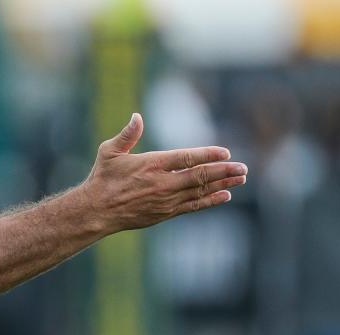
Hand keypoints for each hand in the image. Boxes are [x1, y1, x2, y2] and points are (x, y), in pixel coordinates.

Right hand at [80, 113, 247, 233]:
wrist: (95, 211)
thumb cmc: (102, 179)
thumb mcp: (109, 152)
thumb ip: (127, 134)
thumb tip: (137, 116)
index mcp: (151, 165)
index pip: (186, 158)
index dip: (208, 155)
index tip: (226, 152)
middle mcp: (162, 183)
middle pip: (199, 176)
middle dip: (224, 171)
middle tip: (244, 167)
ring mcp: (165, 200)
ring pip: (200, 191)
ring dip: (222, 184)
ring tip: (241, 178)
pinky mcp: (164, 213)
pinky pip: (193, 206)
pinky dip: (210, 201)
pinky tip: (225, 195)